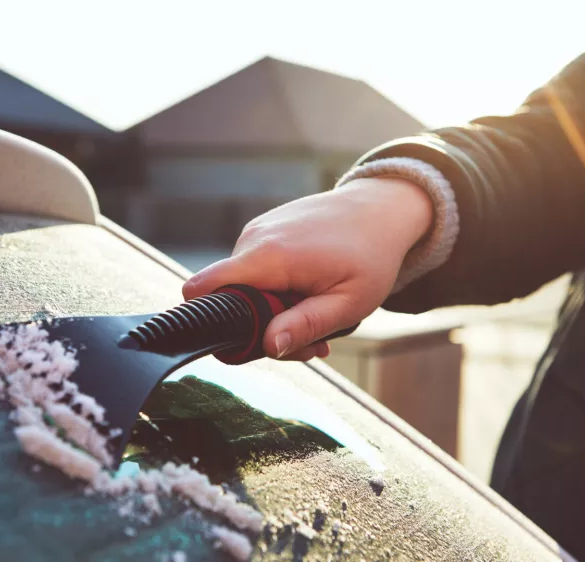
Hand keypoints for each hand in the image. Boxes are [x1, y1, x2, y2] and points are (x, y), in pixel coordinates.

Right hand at [183, 177, 433, 360]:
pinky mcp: (262, 232)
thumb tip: (268, 346)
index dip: (213, 324)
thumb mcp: (349, 303)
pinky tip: (309, 293)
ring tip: (317, 312)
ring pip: (243, 289)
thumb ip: (305, 325)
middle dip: (263, 329)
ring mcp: (256, 232)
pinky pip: (254, 273)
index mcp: (269, 256)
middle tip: (312, 341)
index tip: (255, 343)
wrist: (381, 209)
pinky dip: (277, 291)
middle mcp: (253, 239)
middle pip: (228, 301)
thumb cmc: (371, 256)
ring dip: (274, 312)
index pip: (202, 290)